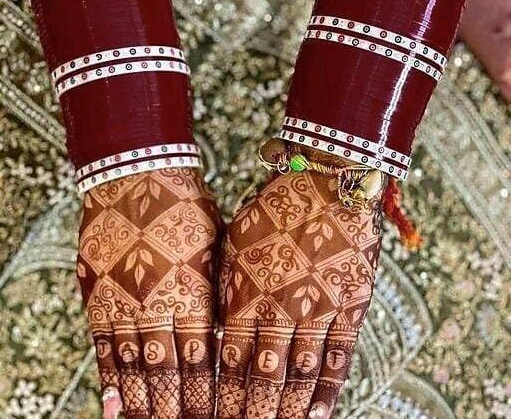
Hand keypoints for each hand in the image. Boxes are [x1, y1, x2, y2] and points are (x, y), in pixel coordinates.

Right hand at [77, 168, 221, 418]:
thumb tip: (224, 330)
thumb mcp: (214, 245)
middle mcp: (157, 303)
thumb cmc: (185, 205)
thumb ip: (216, 291)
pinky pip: (103, 348)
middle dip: (178, 410)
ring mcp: (124, 302)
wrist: (137, 174)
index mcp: (193, 291)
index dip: (207, 396)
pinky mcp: (98, 295)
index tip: (216, 417)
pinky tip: (114, 407)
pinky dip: (110, 380)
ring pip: (135, 369)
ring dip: (144, 405)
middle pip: (168, 373)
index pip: (202, 360)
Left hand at [217, 170, 382, 418]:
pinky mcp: (351, 302)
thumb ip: (230, 290)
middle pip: (264, 376)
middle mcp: (281, 306)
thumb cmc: (274, 208)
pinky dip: (327, 389)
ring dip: (287, 411)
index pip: (231, 361)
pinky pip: (339, 354)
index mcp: (247, 291)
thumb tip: (224, 334)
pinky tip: (317, 416)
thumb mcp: (237, 243)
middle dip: (252, 415)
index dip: (223, 397)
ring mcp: (319, 307)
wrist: (325, 180)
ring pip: (300, 373)